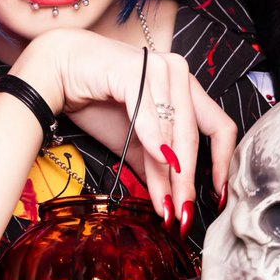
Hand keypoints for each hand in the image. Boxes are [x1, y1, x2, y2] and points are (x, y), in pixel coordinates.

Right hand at [14, 29, 236, 228]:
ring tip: (165, 203)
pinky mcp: (134, 68)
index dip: (223, 163)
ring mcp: (158, 67)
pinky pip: (148, 110)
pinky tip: (158, 160)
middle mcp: (178, 73)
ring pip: (173, 128)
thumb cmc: (96, 101)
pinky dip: (153, 137)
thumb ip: (155, 167)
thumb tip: (172, 202)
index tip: (217, 195)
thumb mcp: (134, 143)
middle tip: (183, 212)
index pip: (219, 127)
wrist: (56, 73)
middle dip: (188, 180)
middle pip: (195, 134)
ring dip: (168, 171)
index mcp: (185, 88)